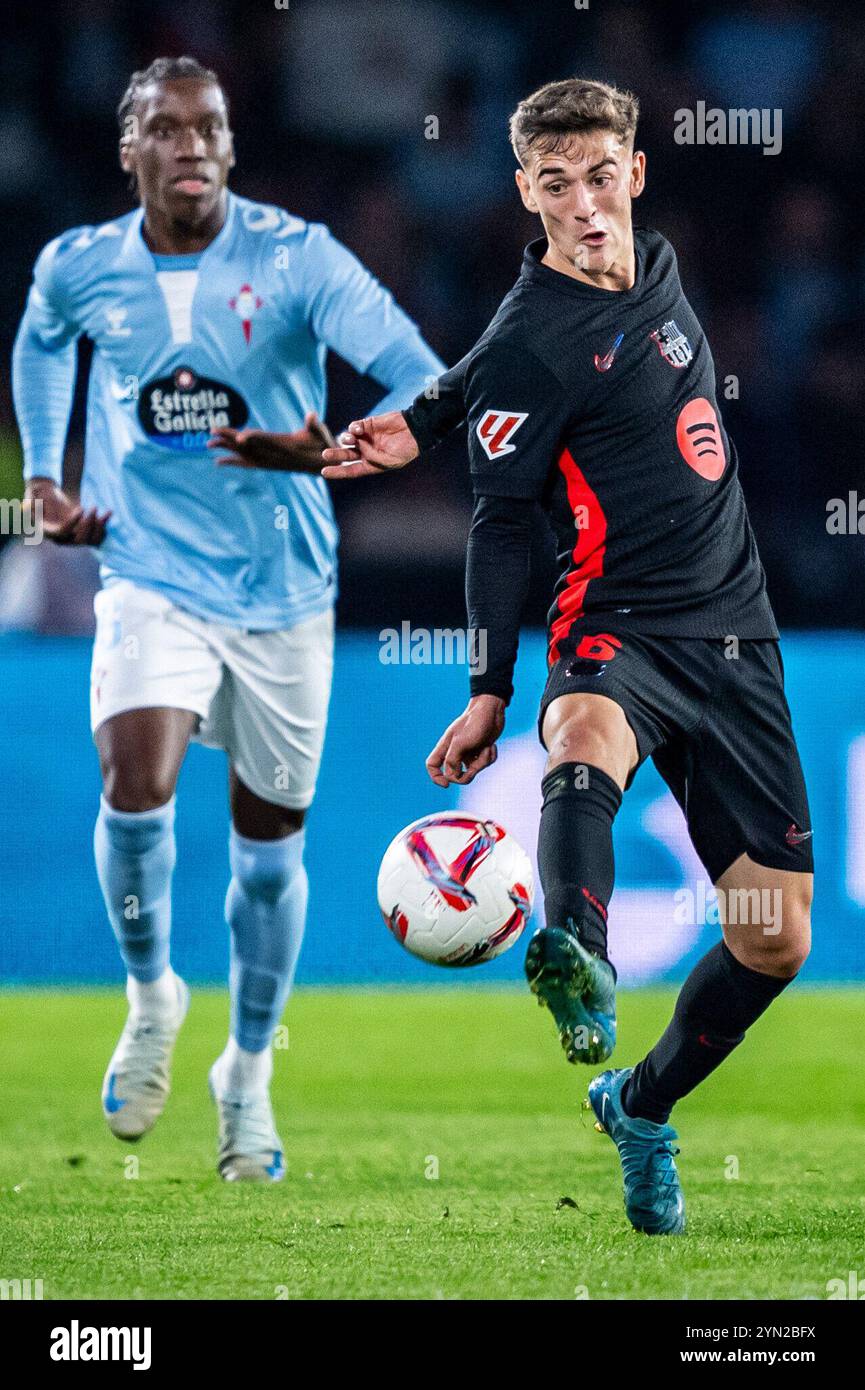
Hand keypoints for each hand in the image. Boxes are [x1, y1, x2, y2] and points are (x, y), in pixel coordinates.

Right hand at [24, 477, 110, 545]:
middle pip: (78, 540)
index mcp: (47, 531)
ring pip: (90, 541)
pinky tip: (108, 514)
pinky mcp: (83, 534)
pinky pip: (97, 537)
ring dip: (99, 528)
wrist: (50, 496)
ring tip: (106, 512)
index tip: (81, 508)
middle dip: (88, 524)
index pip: (62, 532)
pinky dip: (104, 527)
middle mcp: (61, 538)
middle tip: (93, 507)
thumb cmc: (40, 493)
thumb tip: (33, 502)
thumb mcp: (34, 493)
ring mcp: (73, 538)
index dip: (73, 523)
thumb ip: (33, 498)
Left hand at [208, 412, 335, 472]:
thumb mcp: (320, 433)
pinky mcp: (267, 464)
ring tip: (208, 442)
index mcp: (285, 445)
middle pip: (249, 446)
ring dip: (226, 448)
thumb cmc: (321, 444)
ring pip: (244, 454)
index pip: (266, 440)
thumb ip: (314, 424)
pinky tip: (218, 461)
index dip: (252, 437)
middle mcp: (273, 455)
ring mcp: (269, 461)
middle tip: (212, 430)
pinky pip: (247, 464)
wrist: (321, 465)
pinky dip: (233, 462)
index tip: (239, 436)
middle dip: (230, 438)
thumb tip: (312, 415)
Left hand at [321, 411, 418, 479]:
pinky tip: (359, 428)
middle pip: (346, 454)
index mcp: (371, 464)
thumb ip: (373, 457)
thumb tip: (359, 447)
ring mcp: (366, 437)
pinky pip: (354, 426)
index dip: (338, 471)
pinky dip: (353, 427)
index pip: (351, 469)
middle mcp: (366, 451)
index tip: (324, 472)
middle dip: (335, 454)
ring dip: (345, 439)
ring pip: (348, 439)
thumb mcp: (390, 461)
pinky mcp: (368, 424)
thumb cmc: (405, 450)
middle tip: (325, 454)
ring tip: (349, 438)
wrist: (415, 430)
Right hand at [425, 694, 505, 786]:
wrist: (492, 709)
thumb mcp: (461, 742)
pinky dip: (490, 757)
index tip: (446, 785)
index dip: (436, 777)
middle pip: (455, 774)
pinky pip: (485, 764)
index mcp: (446, 747)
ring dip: (482, 762)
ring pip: (473, 770)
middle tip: (475, 768)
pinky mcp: (481, 750)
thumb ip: (452, 760)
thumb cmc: (475, 722)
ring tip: (487, 748)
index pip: (432, 765)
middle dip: (468, 774)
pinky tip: (491, 745)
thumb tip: (452, 776)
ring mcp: (469, 752)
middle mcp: (455, 751)